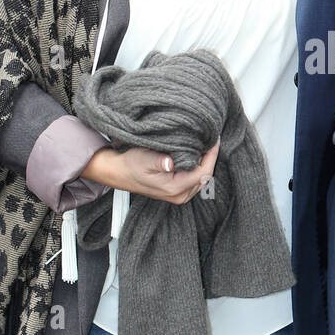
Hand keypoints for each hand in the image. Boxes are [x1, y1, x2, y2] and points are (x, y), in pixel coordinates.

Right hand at [83, 138, 219, 203]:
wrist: (120, 173)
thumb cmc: (131, 164)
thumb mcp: (143, 159)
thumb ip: (159, 161)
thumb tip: (171, 163)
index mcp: (174, 188)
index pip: (202, 173)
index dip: (211, 156)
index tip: (214, 139)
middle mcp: (179, 195)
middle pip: (205, 176)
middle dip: (210, 158)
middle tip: (211, 138)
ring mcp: (179, 195)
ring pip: (201, 178)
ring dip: (204, 162)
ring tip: (206, 144)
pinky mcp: (178, 191)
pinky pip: (195, 179)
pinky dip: (198, 166)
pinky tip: (197, 153)